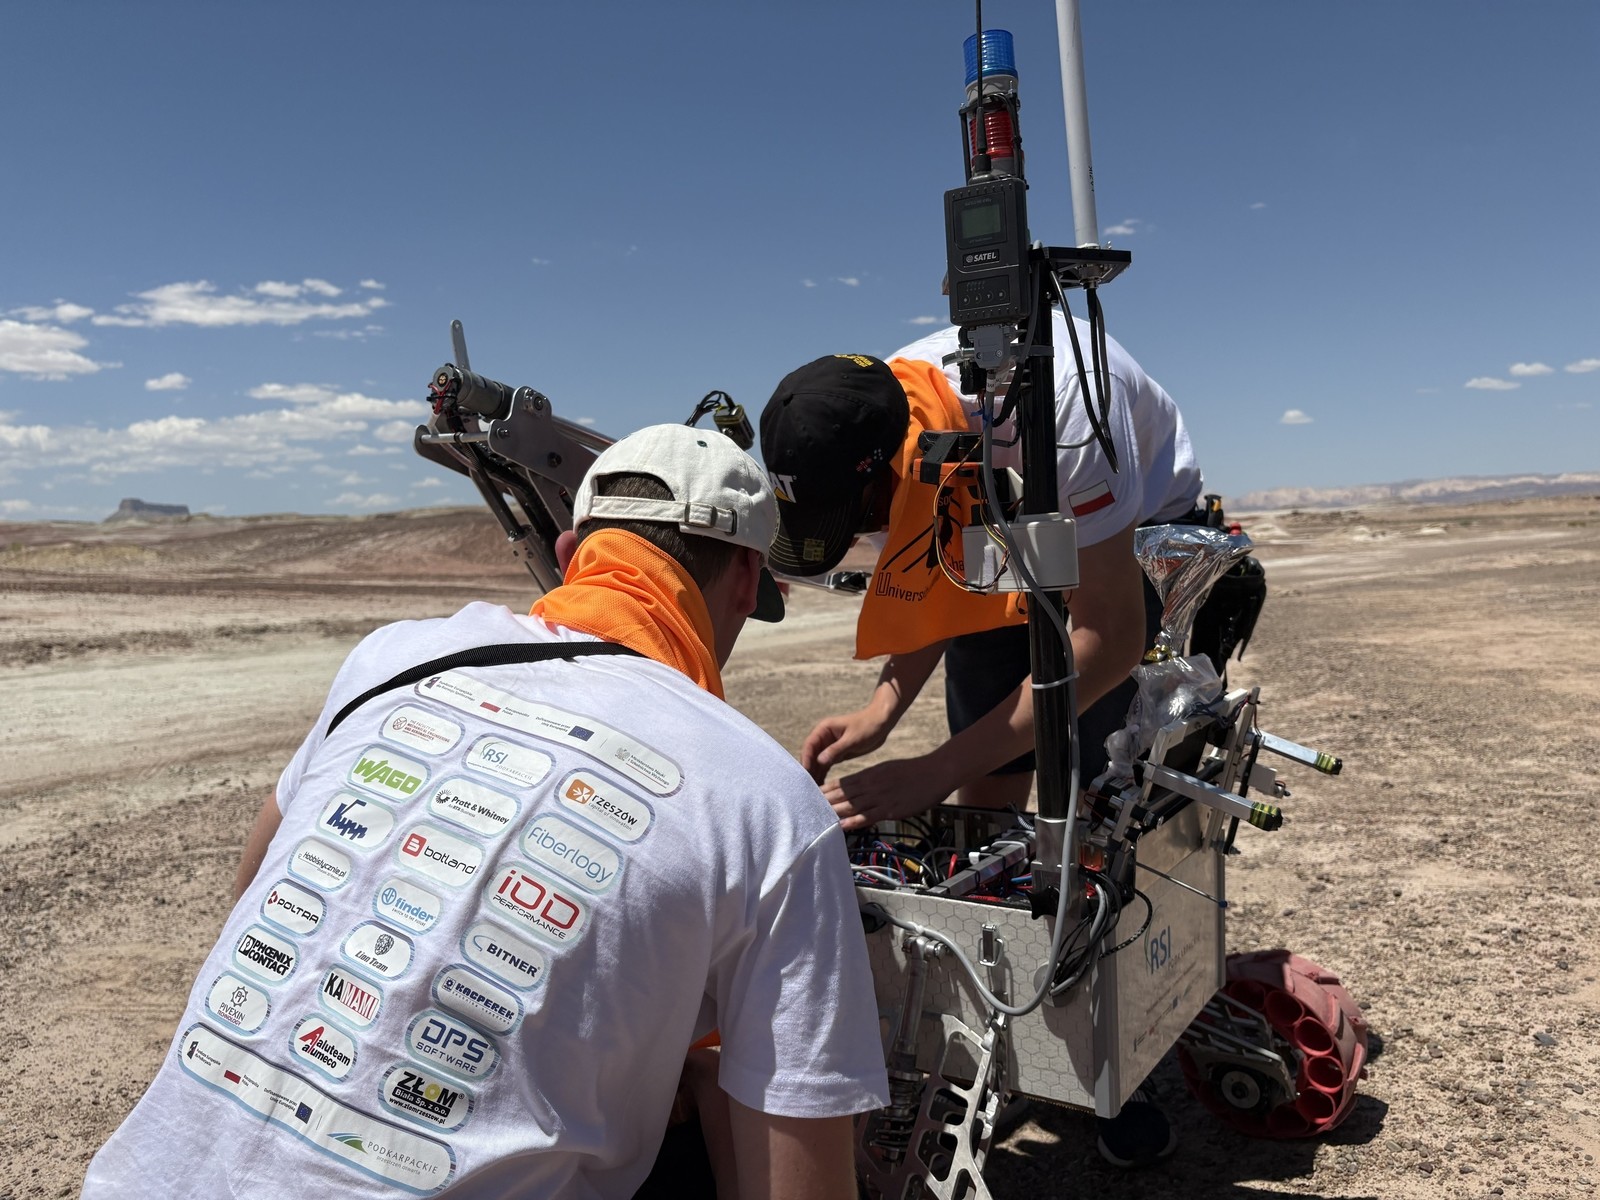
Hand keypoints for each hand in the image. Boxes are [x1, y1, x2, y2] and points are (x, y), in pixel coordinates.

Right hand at [799, 707, 892, 783]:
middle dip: (809, 769)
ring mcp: (829, 747)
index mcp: (824, 729)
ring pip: (817, 762)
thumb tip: (819, 761)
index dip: (806, 759)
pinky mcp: (837, 754)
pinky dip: (823, 774)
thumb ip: (835, 750)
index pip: (810, 745)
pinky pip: (826, 766)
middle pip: (811, 755)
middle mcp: (823, 738)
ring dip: (815, 774)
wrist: (881, 723)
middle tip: (807, 786)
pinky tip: (821, 786)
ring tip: (813, 789)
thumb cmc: (867, 727)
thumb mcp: (852, 739)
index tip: (806, 773)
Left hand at [824, 755, 952, 831]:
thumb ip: (872, 778)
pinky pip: (869, 816)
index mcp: (871, 773)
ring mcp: (881, 797)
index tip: (812, 794)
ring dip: (835, 811)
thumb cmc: (913, 771)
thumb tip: (857, 785)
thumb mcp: (888, 769)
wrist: (935, 772)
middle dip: (825, 801)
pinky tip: (842, 825)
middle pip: (843, 794)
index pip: (843, 782)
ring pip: (852, 805)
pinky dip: (854, 821)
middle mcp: (873, 784)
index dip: (827, 789)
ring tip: (818, 817)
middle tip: (807, 807)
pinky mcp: (891, 809)